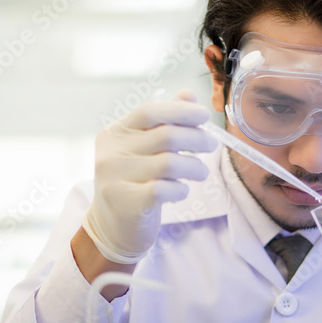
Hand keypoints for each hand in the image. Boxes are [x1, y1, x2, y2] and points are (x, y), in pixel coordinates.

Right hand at [82, 90, 216, 263]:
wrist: (111, 228)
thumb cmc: (133, 183)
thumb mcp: (143, 150)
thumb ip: (163, 122)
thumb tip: (188, 95)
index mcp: (114, 134)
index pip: (149, 112)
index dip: (180, 110)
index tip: (204, 116)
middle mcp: (110, 154)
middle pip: (165, 136)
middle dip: (197, 138)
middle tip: (211, 144)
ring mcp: (115, 179)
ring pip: (169, 163)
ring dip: (194, 166)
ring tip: (201, 172)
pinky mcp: (126, 204)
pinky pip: (164, 189)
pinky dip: (181, 189)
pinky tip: (181, 190)